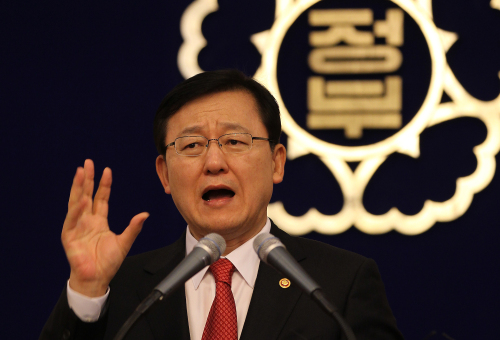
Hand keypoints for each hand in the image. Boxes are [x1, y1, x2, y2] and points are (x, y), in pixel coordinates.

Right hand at [62, 159, 148, 296]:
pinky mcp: (69, 237)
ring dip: (78, 187)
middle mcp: (87, 221)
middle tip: (88, 162)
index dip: (103, 184)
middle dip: (87, 179)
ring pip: (76, 203)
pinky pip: (72, 220)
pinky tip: (82, 200)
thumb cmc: (108, 262)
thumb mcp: (124, 242)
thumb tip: (145, 214)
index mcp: (99, 221)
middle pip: (86, 195)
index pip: (101, 198)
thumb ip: (134, 228)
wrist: (97, 279)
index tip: (107, 170)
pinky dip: (77, 210)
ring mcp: (77, 227)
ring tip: (80, 172)